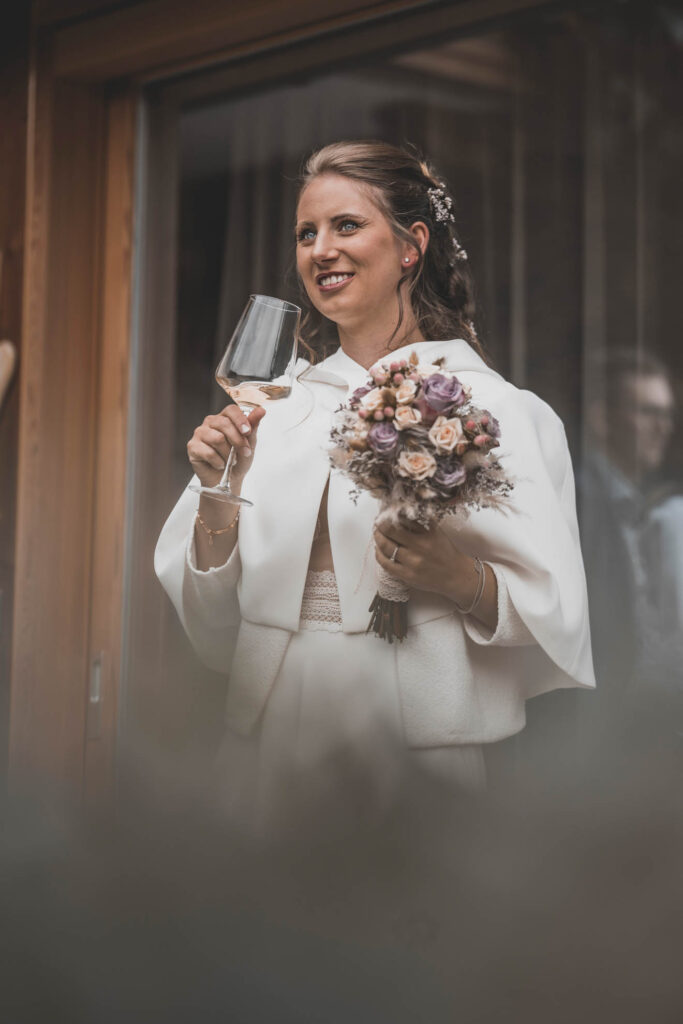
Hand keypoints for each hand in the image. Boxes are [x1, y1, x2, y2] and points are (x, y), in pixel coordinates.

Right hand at [187, 404, 265, 488]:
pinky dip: (219, 462)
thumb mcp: (250, 443)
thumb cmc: (238, 459)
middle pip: (224, 424)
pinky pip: (208, 452)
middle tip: (245, 453)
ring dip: (228, 454)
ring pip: (217, 439)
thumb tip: (261, 410)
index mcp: (224, 418)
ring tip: (230, 460)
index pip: (231, 410)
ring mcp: (200, 434)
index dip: (240, 419)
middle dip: (238, 441)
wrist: (229, 479)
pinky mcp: (192, 446)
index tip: (247, 432)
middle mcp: (210, 423)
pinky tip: (220, 464)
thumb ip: (253, 426)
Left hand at [374, 518, 497, 629]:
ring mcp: (412, 563)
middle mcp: (419, 548)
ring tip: (377, 535)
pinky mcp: (407, 576)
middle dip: (380, 526)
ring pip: (386, 548)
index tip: (384, 515)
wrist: (456, 575)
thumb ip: (420, 522)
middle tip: (377, 523)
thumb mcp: (437, 532)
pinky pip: (386, 565)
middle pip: (390, 533)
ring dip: (378, 539)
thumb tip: (401, 511)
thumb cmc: (446, 552)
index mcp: (426, 535)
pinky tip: (378, 551)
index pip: (401, 521)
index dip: (388, 517)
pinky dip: (379, 556)